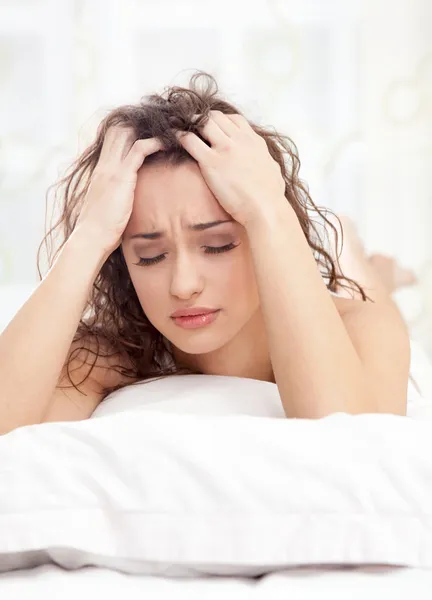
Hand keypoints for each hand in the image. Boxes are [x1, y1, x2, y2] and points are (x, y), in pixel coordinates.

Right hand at [76, 125, 163, 253]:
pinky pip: (139, 149)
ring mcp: (111, 169)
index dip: (128, 130)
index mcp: (100, 170)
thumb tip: (124, 201)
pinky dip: (155, 142)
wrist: (92, 238)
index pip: (111, 138)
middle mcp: (104, 165)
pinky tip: (167, 143)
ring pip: (128, 133)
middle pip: (118, 128)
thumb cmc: (100, 228)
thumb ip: (114, 196)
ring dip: (149, 129)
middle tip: (161, 126)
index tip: (147, 131)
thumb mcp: (106, 206)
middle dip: (139, 124)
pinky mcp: (122, 176)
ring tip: (167, 130)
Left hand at [175, 110, 286, 226]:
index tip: (212, 128)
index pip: (234, 118)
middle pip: (216, 116)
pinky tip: (174, 138)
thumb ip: (264, 159)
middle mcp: (239, 139)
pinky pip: (189, 140)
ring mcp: (225, 148)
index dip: (220, 121)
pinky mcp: (211, 162)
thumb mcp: (272, 168)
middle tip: (191, 126)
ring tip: (179, 128)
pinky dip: (179, 135)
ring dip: (190, 123)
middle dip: (202, 119)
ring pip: (203, 122)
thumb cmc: (271, 196)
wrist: (266, 209)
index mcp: (254, 141)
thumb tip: (265, 161)